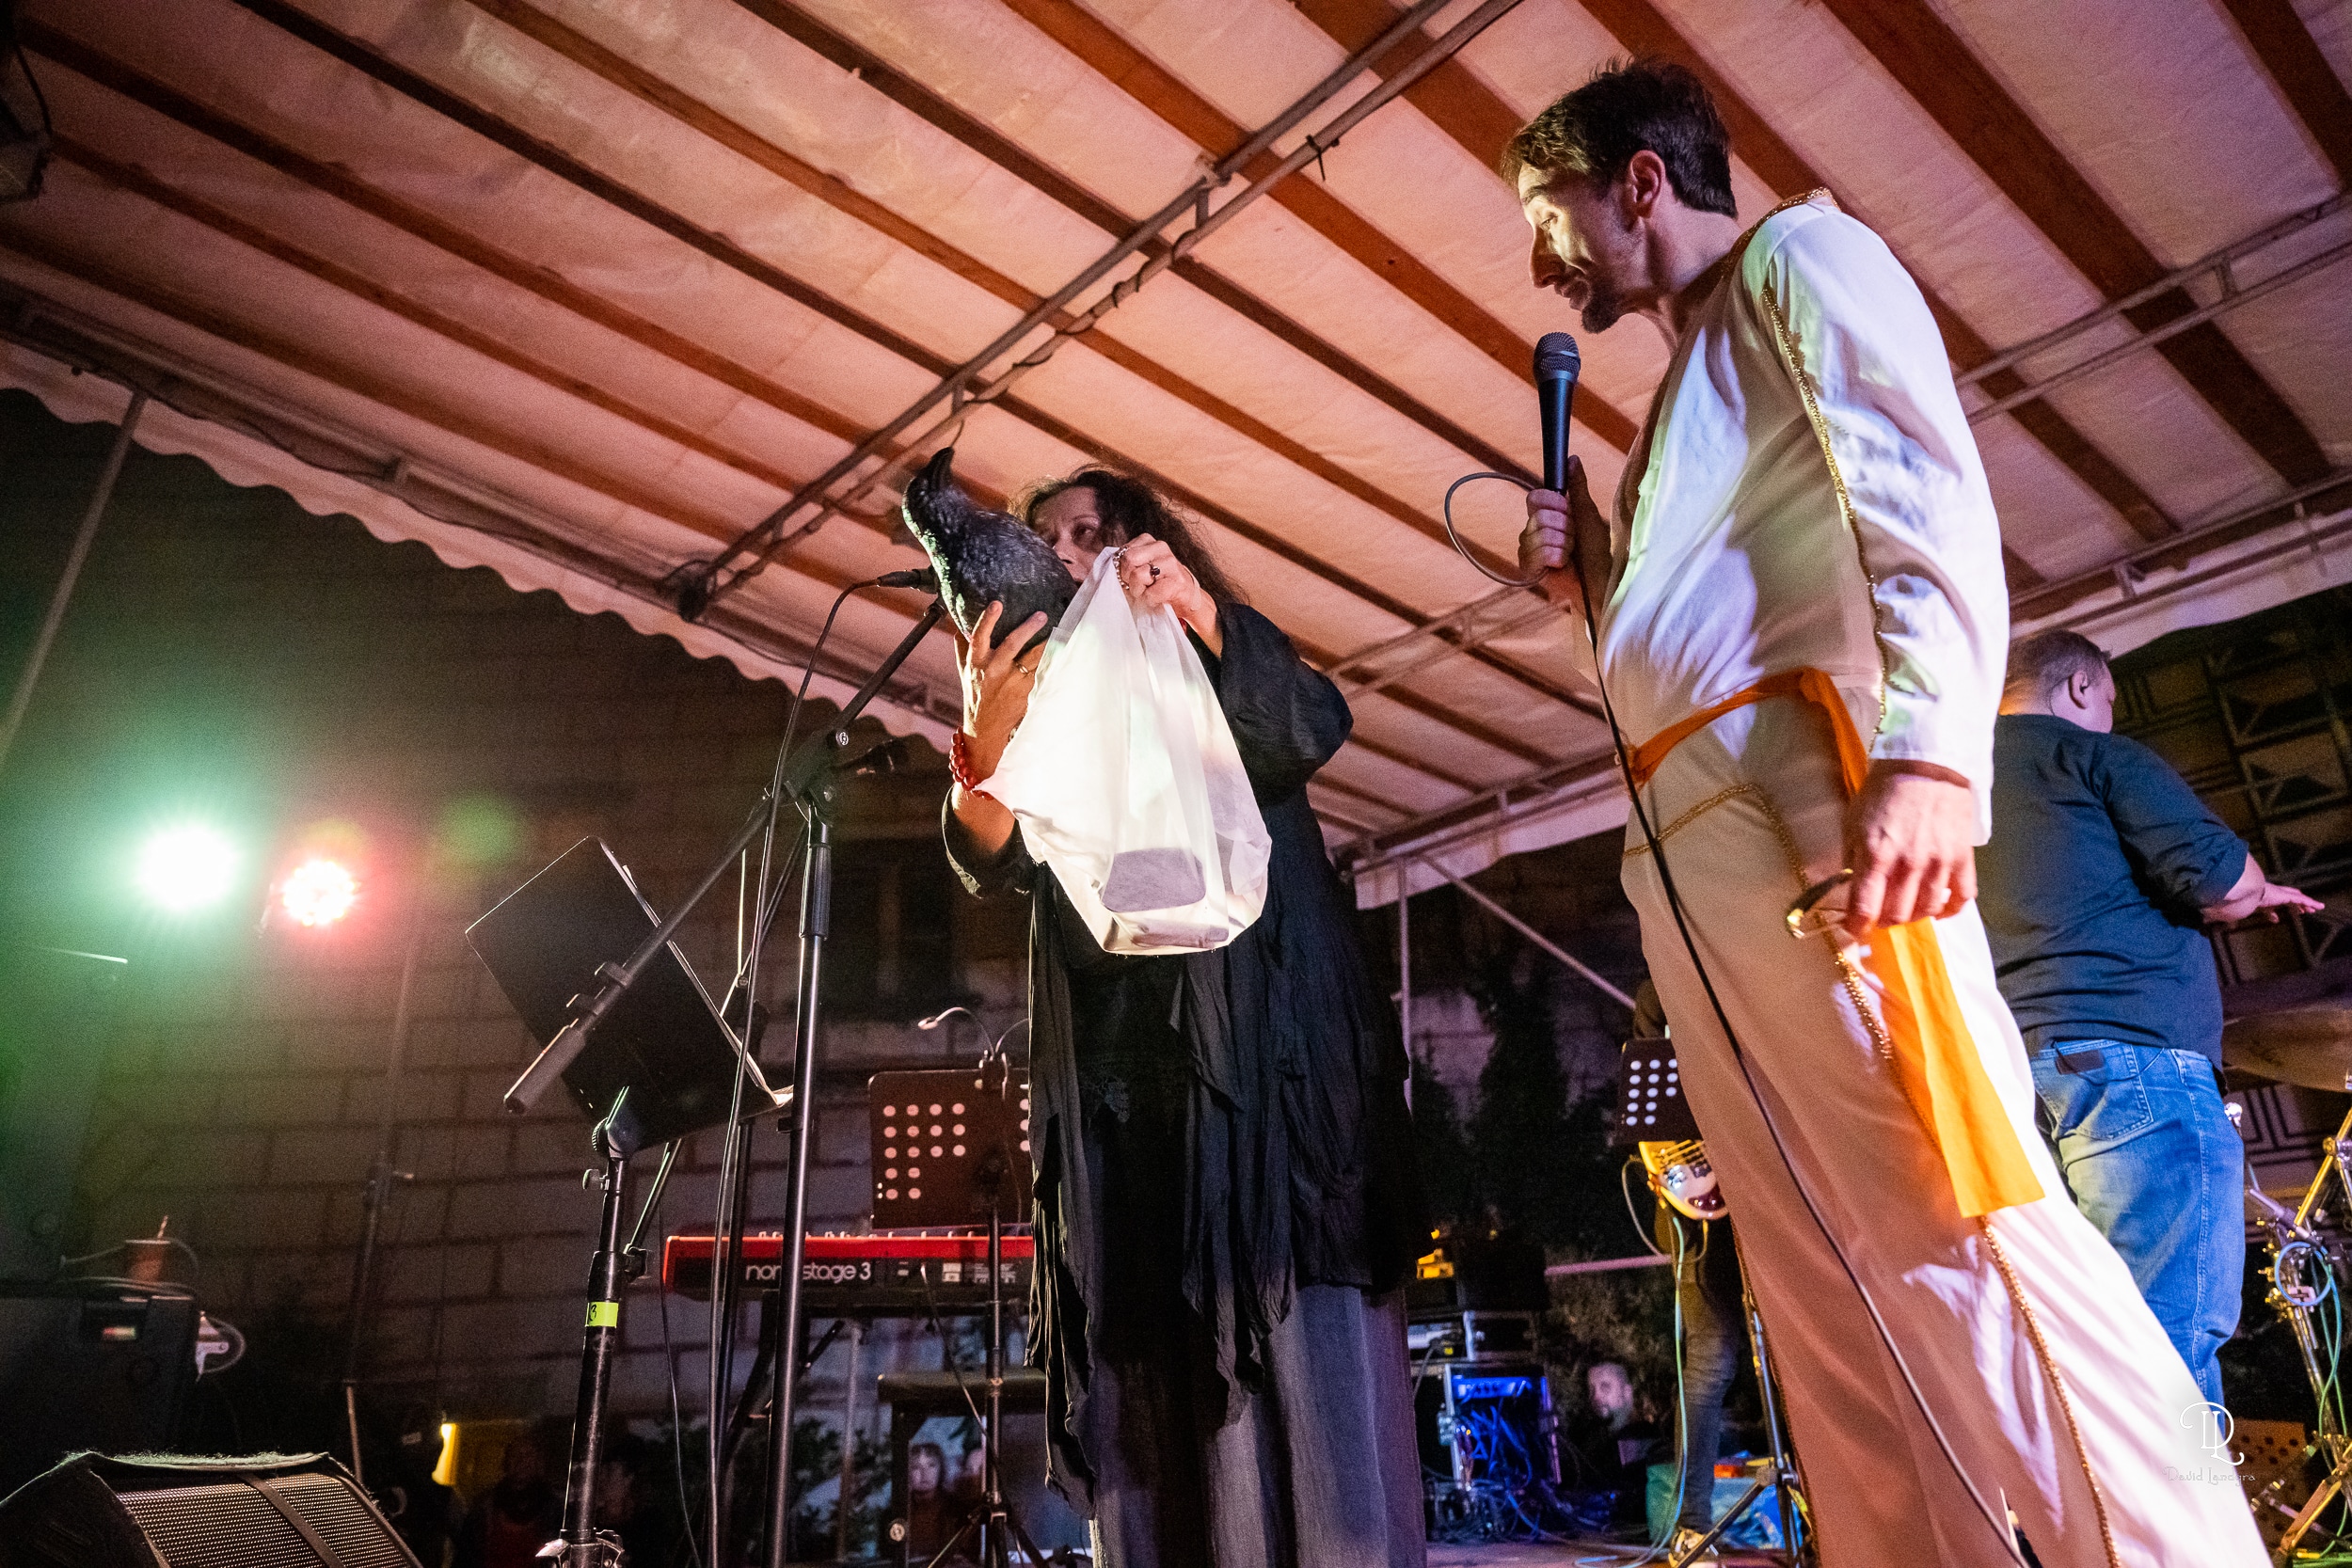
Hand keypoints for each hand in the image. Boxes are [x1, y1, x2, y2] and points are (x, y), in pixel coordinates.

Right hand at [957, 600, 1047, 779]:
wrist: (986, 728)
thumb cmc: (976, 694)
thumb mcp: (964, 671)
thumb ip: (962, 648)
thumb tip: (959, 624)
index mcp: (977, 663)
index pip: (979, 638)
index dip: (987, 620)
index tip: (996, 604)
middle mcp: (994, 671)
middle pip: (1011, 645)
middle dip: (1027, 628)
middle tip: (1041, 615)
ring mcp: (1012, 682)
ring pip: (1033, 658)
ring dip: (1047, 642)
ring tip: (1061, 627)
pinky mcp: (1028, 691)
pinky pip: (1042, 670)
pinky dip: (1053, 659)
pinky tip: (1064, 647)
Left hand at [1117, 534, 1219, 653]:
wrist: (1186, 597)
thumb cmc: (1158, 583)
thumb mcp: (1142, 565)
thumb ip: (1126, 561)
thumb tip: (1108, 566)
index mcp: (1149, 541)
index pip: (1122, 553)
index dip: (1121, 570)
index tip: (1131, 578)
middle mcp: (1161, 547)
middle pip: (1128, 560)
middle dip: (1128, 579)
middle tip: (1138, 587)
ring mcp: (1171, 563)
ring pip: (1138, 575)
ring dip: (1139, 591)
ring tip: (1148, 592)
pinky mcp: (1177, 582)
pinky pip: (1151, 593)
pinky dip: (1150, 601)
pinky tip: (1157, 599)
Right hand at [1519, 454, 1609, 614]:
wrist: (1600, 579)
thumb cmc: (1596, 549)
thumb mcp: (1588, 512)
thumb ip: (1578, 486)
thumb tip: (1572, 459)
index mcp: (1545, 515)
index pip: (1535, 498)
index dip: (1553, 503)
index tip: (1569, 512)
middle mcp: (1532, 531)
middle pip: (1539, 516)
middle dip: (1564, 527)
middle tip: (1574, 538)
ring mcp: (1528, 550)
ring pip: (1540, 534)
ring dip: (1563, 543)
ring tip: (1571, 553)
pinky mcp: (1528, 568)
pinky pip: (1537, 553)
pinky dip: (1557, 556)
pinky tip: (1563, 564)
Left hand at [1840, 761, 1976, 937]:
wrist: (1926, 766)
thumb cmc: (1884, 792)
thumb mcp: (1853, 821)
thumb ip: (1851, 857)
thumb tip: (1849, 888)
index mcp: (1875, 854)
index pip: (1864, 907)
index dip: (1857, 926)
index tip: (1855, 928)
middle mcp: (1908, 864)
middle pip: (1896, 915)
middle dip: (1883, 921)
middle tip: (1879, 914)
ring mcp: (1938, 863)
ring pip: (1926, 911)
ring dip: (1913, 916)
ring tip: (1906, 908)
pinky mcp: (1962, 859)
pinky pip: (1961, 898)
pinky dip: (1949, 909)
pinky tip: (1938, 907)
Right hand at [2214, 879, 2326, 924]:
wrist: (2237, 889)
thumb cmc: (2229, 898)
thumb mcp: (2223, 909)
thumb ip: (2215, 913)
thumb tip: (2201, 921)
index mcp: (2255, 898)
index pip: (2265, 905)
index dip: (2270, 912)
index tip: (2274, 918)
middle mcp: (2267, 893)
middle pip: (2282, 898)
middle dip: (2290, 904)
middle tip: (2299, 910)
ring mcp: (2276, 893)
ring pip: (2294, 898)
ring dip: (2303, 904)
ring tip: (2312, 910)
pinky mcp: (2283, 895)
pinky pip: (2300, 899)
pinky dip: (2309, 903)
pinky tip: (2318, 907)